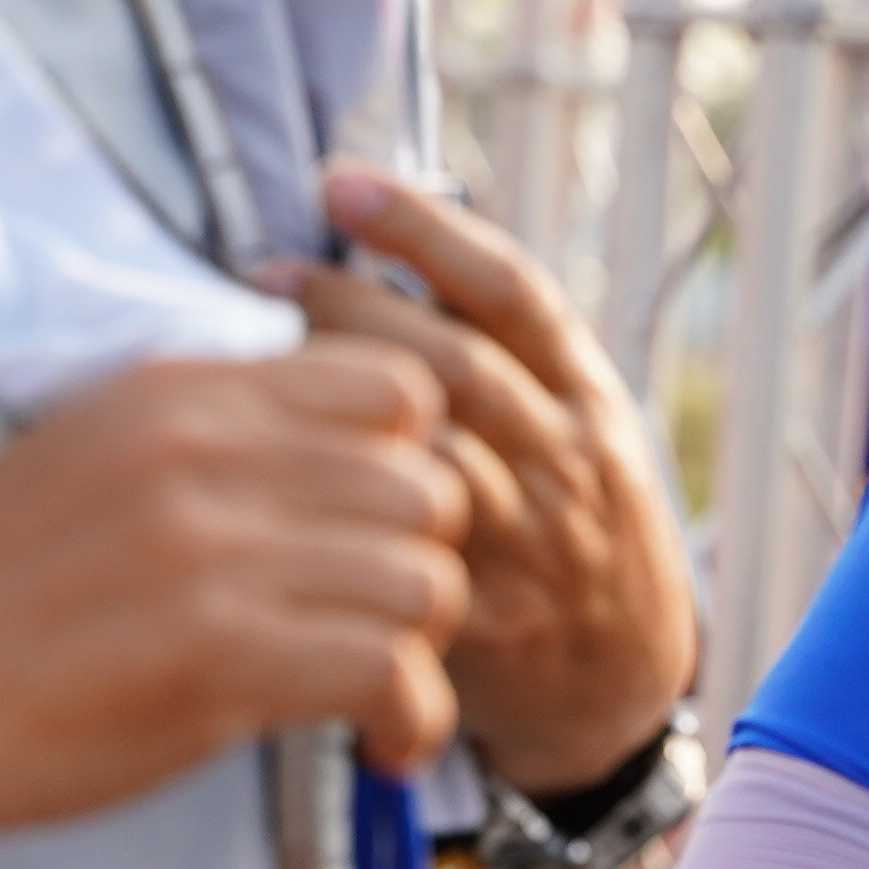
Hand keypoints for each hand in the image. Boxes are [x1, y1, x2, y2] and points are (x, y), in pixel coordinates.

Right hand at [0, 341, 470, 836]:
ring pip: (425, 580)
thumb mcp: (95, 454)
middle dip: (426, 567)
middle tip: (382, 626)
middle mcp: (207, 454)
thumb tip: (337, 448)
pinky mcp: (219, 657)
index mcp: (183, 393)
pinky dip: (411, 719)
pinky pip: (392, 669)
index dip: (413, 465)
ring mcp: (213, 554)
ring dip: (424, 653)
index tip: (374, 533)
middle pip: (429, 486)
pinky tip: (376, 745)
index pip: (393, 383)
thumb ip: (213, 438)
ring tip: (378, 694)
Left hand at [292, 166, 696, 792]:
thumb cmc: (572, 530)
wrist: (621, 684)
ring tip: (247, 363)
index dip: (426, 228)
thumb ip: (499, 356)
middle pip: (456, 361)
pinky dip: (333, 509)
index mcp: (587, 398)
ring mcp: (530, 543)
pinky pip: (399, 554)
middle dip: (350, 305)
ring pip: (426, 454)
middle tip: (263, 273)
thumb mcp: (574, 429)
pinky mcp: (487, 619)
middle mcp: (567, 461)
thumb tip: (376, 245)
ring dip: (329, 403)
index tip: (342, 184)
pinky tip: (268, 479)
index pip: (514, 292)